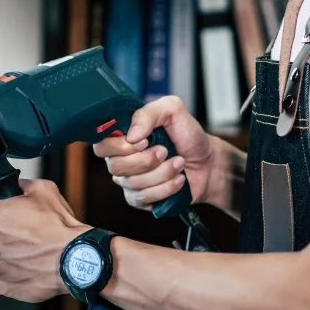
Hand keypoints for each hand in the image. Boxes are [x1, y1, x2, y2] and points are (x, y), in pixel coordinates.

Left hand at [0, 178, 89, 302]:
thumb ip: (21, 184)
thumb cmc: (58, 226)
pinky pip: (4, 276)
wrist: (74, 258)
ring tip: (30, 250)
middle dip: (2, 231)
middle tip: (25, 230)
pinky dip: (14, 271)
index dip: (1, 206)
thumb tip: (16, 185)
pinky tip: (30, 264)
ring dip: (7, 253)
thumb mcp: (42, 189)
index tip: (12, 211)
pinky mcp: (3, 286)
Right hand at [92, 95, 217, 210]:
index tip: (144, 141)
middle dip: (146, 160)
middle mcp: (122, 159)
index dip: (120, 146)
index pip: (101, 145)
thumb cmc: (188, 135)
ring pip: (132, 183)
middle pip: (115, 166)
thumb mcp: (172, 110)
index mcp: (123, 137)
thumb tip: (131, 135)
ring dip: (162, 172)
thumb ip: (149, 113)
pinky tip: (178, 180)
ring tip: (178, 162)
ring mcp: (130, 181)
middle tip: (165, 150)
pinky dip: (165, 188)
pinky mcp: (141, 199)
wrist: (208, 162)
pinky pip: (143, 198)